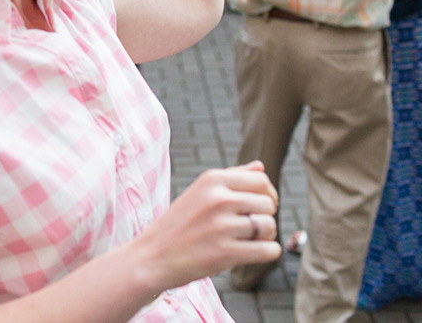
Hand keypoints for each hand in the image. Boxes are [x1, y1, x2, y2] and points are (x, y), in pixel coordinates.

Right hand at [135, 161, 279, 291]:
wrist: (152, 256)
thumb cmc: (178, 224)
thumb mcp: (200, 192)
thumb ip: (232, 177)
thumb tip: (261, 165)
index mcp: (212, 180)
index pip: (261, 179)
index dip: (267, 194)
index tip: (257, 207)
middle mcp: (218, 199)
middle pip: (268, 203)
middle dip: (264, 216)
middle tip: (247, 228)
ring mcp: (222, 226)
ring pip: (270, 226)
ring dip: (265, 236)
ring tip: (247, 241)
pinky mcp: (226, 254)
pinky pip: (269, 250)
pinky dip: (267, 253)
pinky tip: (251, 254)